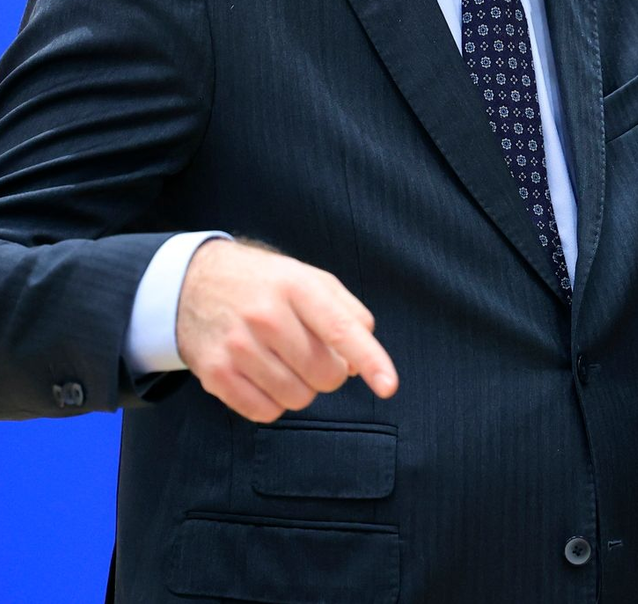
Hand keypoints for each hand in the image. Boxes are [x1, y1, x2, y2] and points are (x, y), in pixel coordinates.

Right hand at [176, 239, 397, 422]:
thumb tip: (361, 361)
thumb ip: (347, 313)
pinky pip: (265, 412)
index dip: (371, 360)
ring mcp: (238, 347)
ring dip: (301, 387)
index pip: (341, 330)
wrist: (194, 284)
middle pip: (324, 374)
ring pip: (298, 397)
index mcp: (297, 286)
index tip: (389, 386)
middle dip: (330, 372)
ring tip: (284, 360)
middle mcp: (266, 316)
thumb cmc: (265, 284)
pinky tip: (264, 375)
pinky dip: (274, 402)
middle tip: (313, 353)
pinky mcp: (215, 374)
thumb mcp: (310, 279)